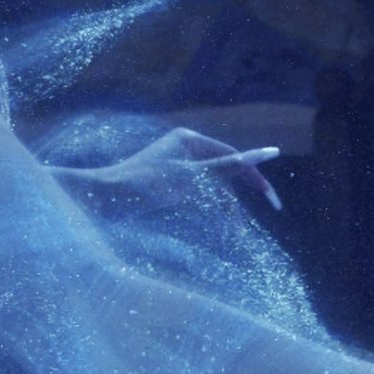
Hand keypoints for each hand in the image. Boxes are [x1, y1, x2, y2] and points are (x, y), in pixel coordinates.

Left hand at [81, 127, 282, 212]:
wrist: (101, 200)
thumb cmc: (144, 185)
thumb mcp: (192, 177)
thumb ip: (230, 167)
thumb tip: (269, 152)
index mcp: (189, 139)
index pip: (233, 157)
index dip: (254, 179)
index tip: (272, 202)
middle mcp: (183, 148)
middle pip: (222, 174)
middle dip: (233, 201)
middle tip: (244, 228)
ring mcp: (173, 166)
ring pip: (208, 189)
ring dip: (218, 211)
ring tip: (228, 235)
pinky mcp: (165, 185)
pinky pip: (193, 196)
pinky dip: (202, 212)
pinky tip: (208, 229)